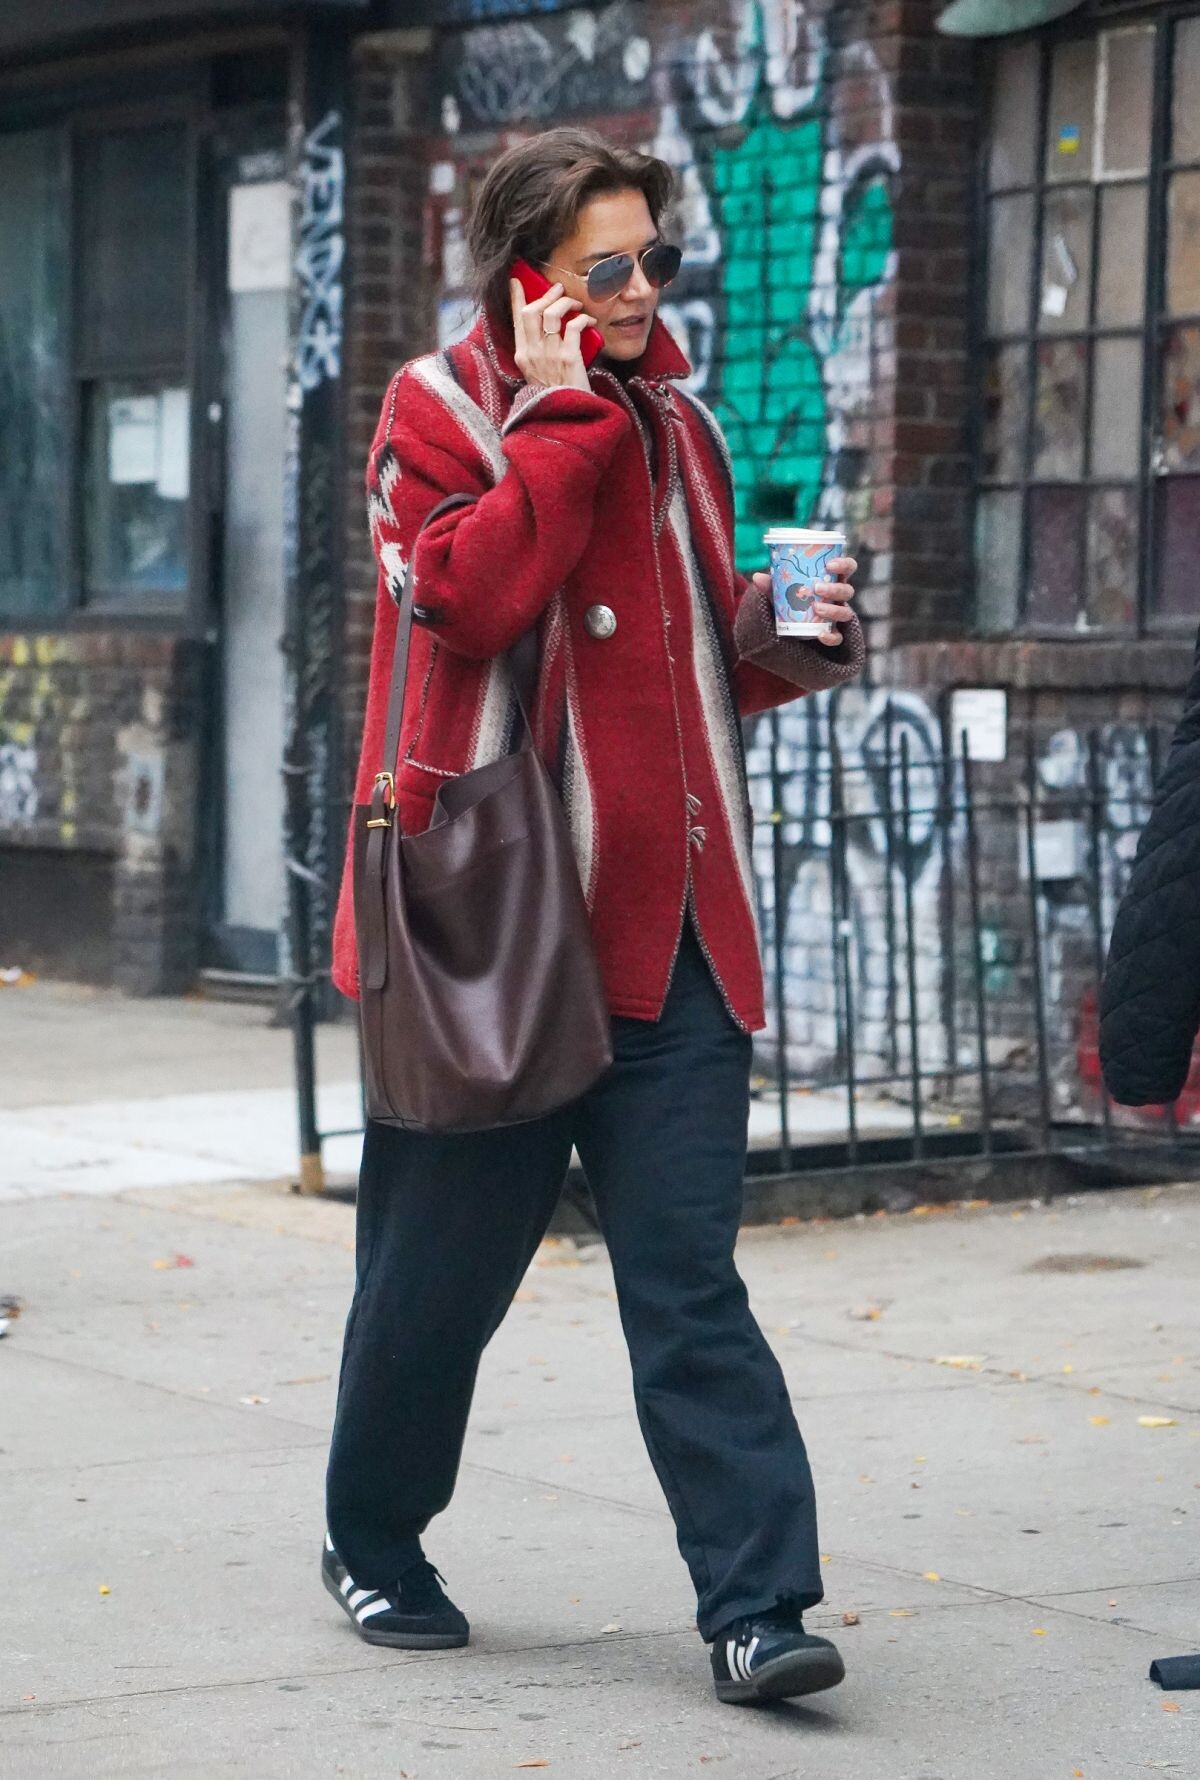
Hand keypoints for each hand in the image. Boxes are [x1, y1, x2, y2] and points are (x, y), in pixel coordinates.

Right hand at [509, 278, 592, 392]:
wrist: (566, 420)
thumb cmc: (557, 397)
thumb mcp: (537, 375)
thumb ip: (538, 353)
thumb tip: (549, 328)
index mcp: (522, 357)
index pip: (516, 320)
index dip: (516, 298)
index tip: (516, 281)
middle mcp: (532, 354)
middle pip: (532, 312)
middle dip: (546, 295)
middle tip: (558, 289)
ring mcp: (549, 355)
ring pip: (552, 314)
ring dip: (565, 303)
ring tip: (576, 304)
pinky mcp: (568, 358)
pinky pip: (573, 326)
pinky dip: (583, 318)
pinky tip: (589, 321)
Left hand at [751, 556, 857, 647]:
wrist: (791, 626)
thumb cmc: (792, 600)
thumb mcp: (781, 591)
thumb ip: (772, 585)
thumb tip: (757, 576)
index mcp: (831, 580)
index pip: (848, 567)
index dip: (844, 564)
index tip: (829, 565)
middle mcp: (838, 597)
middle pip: (848, 591)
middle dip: (835, 589)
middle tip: (816, 588)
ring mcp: (837, 616)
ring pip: (846, 613)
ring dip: (833, 610)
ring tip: (816, 608)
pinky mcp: (833, 634)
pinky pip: (838, 637)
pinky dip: (831, 637)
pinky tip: (820, 634)